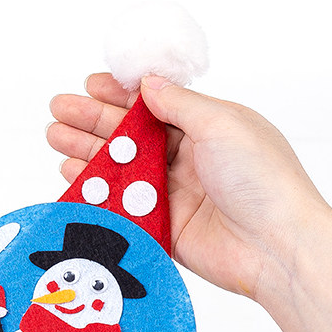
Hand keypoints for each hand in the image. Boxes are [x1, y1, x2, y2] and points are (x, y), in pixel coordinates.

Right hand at [47, 73, 330, 300]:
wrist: (275, 246)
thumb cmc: (262, 180)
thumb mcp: (222, 124)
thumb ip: (179, 105)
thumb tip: (148, 85)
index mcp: (208, 128)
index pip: (155, 105)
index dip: (121, 95)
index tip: (90, 86)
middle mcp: (189, 159)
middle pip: (132, 136)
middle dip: (93, 122)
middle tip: (59, 113)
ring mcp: (174, 194)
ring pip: (122, 170)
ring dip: (88, 154)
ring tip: (56, 139)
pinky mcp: (163, 227)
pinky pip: (123, 208)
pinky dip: (97, 194)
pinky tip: (72, 177)